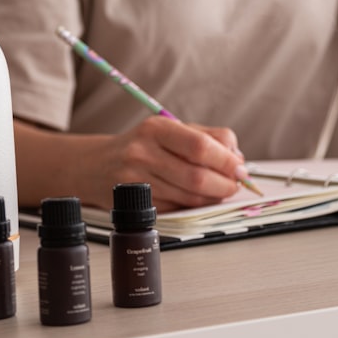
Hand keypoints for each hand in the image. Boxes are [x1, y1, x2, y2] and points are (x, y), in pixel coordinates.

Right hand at [93, 116, 246, 211]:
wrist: (96, 166)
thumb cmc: (142, 146)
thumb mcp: (171, 130)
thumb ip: (208, 138)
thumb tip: (238, 159)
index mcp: (156, 129)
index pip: (200, 146)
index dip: (226, 161)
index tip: (241, 168)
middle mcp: (143, 153)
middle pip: (197, 176)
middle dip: (225, 184)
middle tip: (235, 184)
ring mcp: (137, 181)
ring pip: (189, 196)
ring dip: (213, 197)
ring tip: (220, 190)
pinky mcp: (137, 204)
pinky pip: (177, 209)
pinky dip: (195, 205)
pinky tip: (197, 197)